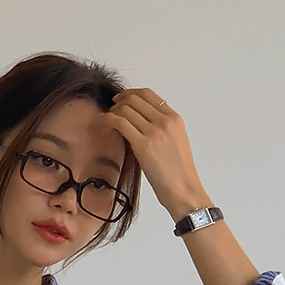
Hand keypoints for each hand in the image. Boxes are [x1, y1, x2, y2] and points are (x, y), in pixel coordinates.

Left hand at [101, 87, 209, 212]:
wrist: (183, 190)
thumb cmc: (178, 173)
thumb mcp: (174, 143)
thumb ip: (161, 129)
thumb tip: (140, 123)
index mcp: (174, 119)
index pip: (148, 94)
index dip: (130, 94)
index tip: (119, 101)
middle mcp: (165, 121)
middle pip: (134, 99)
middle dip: (118, 102)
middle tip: (110, 111)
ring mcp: (155, 131)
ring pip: (125, 109)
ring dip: (111, 112)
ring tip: (105, 122)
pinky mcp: (143, 144)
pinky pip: (119, 122)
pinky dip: (106, 120)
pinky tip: (101, 125)